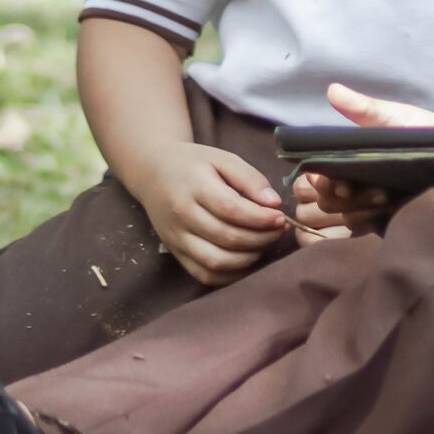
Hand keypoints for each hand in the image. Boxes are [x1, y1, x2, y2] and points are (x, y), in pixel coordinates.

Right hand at [136, 142, 287, 286]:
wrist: (154, 172)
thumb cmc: (194, 164)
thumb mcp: (223, 159)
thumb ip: (250, 178)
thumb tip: (274, 203)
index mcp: (194, 186)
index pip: (231, 209)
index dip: (260, 218)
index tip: (280, 217)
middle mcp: (182, 215)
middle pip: (227, 238)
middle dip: (260, 238)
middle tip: (278, 231)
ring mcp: (176, 238)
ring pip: (216, 261)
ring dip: (248, 259)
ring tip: (264, 244)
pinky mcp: (176, 254)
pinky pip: (205, 274)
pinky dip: (230, 274)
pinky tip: (247, 260)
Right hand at [290, 81, 433, 236]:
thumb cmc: (414, 128)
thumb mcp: (389, 116)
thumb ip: (362, 107)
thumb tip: (333, 89)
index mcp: (347, 163)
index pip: (318, 180)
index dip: (320, 182)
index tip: (331, 178)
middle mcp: (354, 186)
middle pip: (327, 203)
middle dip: (339, 197)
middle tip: (357, 186)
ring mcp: (370, 205)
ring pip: (347, 218)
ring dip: (358, 209)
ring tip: (382, 194)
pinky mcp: (388, 219)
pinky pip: (368, 229)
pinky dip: (373, 221)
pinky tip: (389, 209)